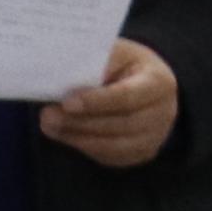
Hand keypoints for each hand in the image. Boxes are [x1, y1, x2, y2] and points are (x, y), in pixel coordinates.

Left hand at [39, 39, 178, 169]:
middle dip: (80, 122)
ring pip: (114, 146)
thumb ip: (95, 63)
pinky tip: (65, 135)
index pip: (127, 96)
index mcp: (159, 82)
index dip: (96, 102)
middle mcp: (163, 113)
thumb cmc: (125, 65)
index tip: (67, 103)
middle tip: (47, 116)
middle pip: (120, 124)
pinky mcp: (142, 152)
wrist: (145, 82)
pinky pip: (111, 156)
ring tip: (49, 126)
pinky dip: (85, 147)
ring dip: (77, 137)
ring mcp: (155, 136)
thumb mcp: (116, 53)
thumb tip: (62, 76)